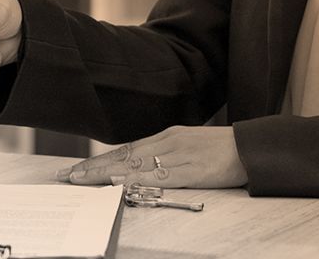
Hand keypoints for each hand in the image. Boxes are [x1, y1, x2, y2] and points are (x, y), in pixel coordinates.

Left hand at [57, 126, 247, 188]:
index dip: (98, 160)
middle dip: (92, 167)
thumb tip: (141, 167)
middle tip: (66, 175)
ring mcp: (178, 155)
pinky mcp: (192, 169)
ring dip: (105, 172)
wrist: (253, 147)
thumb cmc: (222, 149)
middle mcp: (167, 142)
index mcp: (166, 137)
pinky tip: (119, 180)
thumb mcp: (189, 146)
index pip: (125, 150)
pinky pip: (159, 175)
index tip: (76, 169)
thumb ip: (166, 155)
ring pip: (133, 164)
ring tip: (81, 180)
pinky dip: (137, 178)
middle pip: (122, 155)